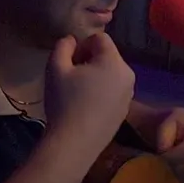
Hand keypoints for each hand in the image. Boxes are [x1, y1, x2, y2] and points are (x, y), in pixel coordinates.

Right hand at [44, 33, 134, 153]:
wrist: (74, 144)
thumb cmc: (64, 102)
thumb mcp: (55, 68)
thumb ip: (63, 46)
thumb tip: (71, 40)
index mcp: (114, 62)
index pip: (100, 38)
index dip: (81, 45)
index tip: (69, 63)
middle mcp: (128, 75)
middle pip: (107, 56)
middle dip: (88, 61)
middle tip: (71, 78)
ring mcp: (128, 95)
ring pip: (110, 74)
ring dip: (95, 76)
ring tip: (77, 93)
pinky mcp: (124, 111)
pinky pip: (113, 91)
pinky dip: (101, 93)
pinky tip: (85, 108)